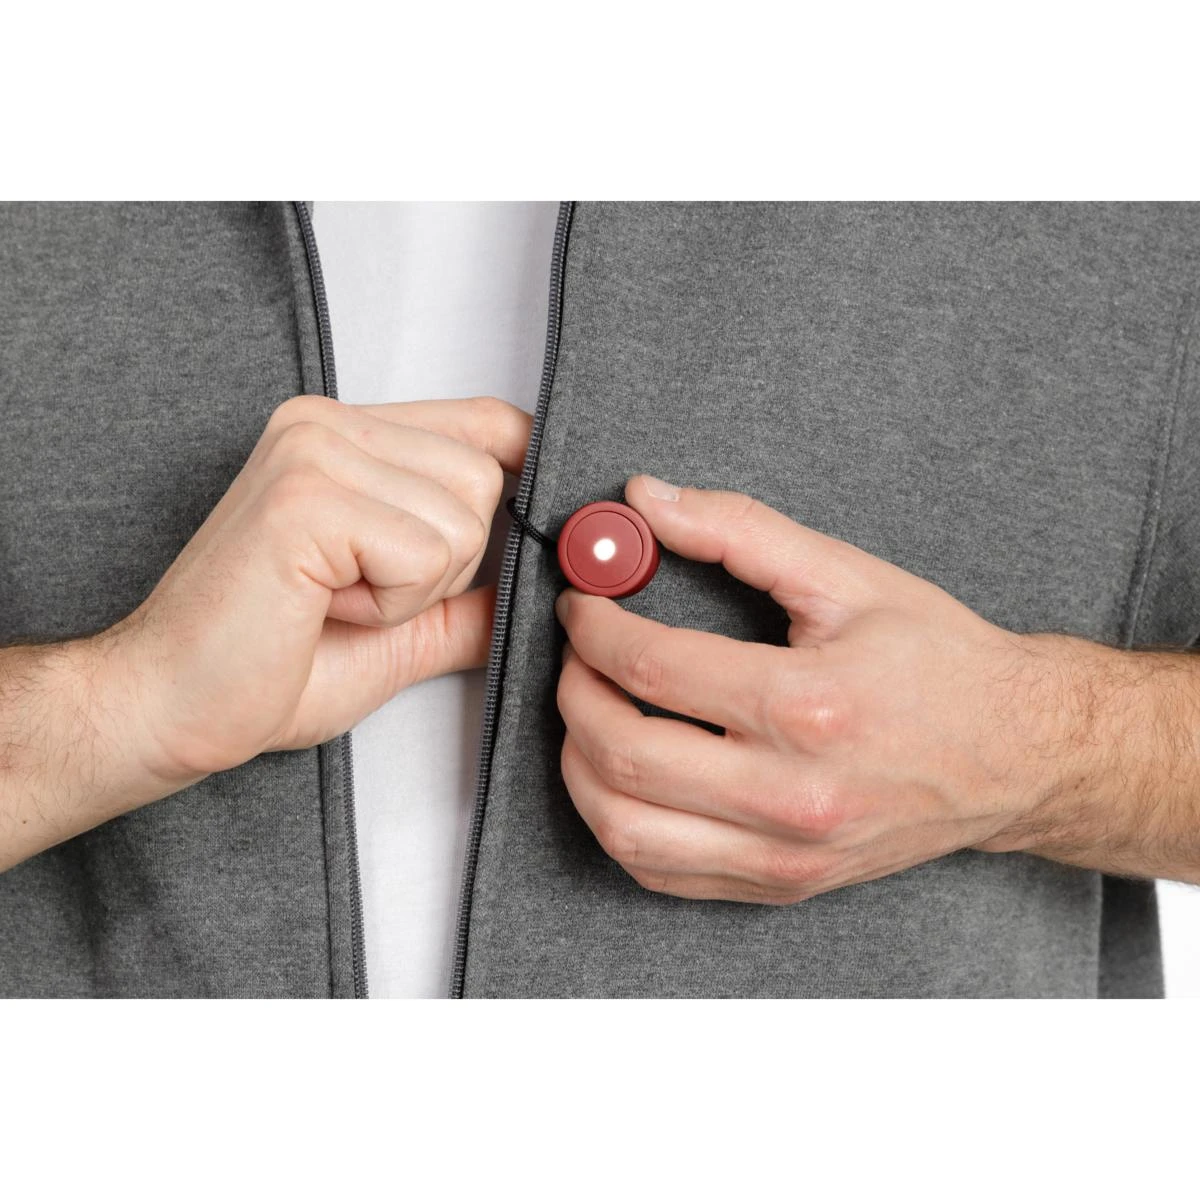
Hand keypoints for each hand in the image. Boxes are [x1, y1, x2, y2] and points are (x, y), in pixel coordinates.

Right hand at [102, 393, 529, 784]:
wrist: (171, 708)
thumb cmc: (268, 666)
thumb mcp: (402, 628)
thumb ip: (469, 596)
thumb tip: (543, 583)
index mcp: (344, 435)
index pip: (484, 421)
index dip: (523, 475)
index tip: (522, 532)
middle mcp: (327, 423)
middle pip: (485, 476)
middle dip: (450, 562)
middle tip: (360, 592)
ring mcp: (313, 451)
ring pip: (465, 516)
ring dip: (417, 590)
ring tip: (334, 599)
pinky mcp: (306, 497)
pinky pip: (423, 553)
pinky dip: (390, 605)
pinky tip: (321, 607)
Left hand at [555, 475, 1145, 903]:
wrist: (1015, 754)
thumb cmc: (938, 662)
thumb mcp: (848, 576)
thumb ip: (739, 529)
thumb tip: (645, 499)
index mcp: (808, 706)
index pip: (651, 666)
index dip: (593, 626)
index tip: (584, 603)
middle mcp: (791, 794)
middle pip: (622, 754)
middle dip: (573, 692)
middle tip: (578, 654)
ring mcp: (784, 855)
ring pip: (624, 830)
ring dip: (580, 765)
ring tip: (591, 711)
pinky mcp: (781, 885)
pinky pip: (659, 873)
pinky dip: (617, 822)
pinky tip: (623, 775)